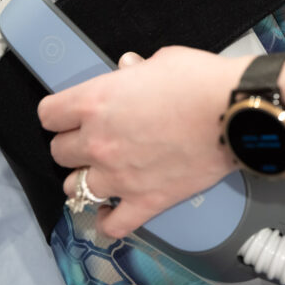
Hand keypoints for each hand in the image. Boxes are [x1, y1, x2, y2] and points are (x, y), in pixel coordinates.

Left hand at [38, 46, 251, 237]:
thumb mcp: (163, 60)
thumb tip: (128, 69)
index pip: (48, 115)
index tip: (70, 115)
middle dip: (73, 146)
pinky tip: (110, 213)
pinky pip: (111, 225)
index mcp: (96, 102)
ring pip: (75, 188)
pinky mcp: (145, 201)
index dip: (60, 114)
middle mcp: (99, 142)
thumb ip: (136, 69)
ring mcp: (120, 176)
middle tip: (94, 140)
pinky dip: (107, 221)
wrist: (236, 112)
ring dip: (85, 180)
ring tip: (103, 173)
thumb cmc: (202, 81)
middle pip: (59, 153)